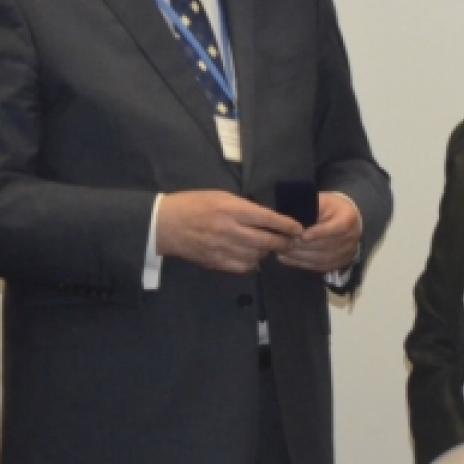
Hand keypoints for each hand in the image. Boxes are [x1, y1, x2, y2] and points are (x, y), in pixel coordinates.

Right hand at [155, 190, 300, 273]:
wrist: (165, 224)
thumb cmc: (193, 204)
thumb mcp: (220, 196)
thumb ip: (244, 207)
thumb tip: (266, 218)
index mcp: (232, 209)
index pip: (268, 219)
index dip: (287, 225)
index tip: (298, 228)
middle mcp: (231, 230)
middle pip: (267, 241)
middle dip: (283, 242)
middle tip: (291, 242)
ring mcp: (223, 249)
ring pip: (257, 256)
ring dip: (266, 252)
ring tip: (269, 248)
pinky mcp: (216, 262)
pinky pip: (243, 267)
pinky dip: (252, 263)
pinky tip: (251, 256)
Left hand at [277, 192, 361, 272]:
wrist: (344, 218)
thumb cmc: (329, 207)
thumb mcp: (322, 201)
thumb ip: (311, 208)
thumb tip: (292, 219)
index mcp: (349, 217)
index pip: (338, 227)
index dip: (320, 232)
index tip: (303, 235)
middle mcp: (352, 236)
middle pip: (328, 245)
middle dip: (305, 246)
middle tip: (286, 243)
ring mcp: (348, 251)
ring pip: (324, 259)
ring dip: (301, 257)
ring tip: (283, 252)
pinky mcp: (340, 262)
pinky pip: (321, 267)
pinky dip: (303, 264)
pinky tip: (289, 259)